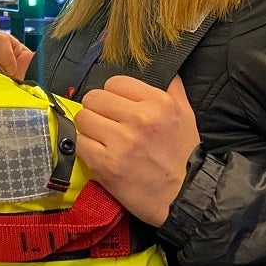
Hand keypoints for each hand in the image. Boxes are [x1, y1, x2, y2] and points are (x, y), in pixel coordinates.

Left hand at [73, 76, 199, 226]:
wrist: (183, 196)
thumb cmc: (184, 155)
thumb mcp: (186, 115)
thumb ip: (173, 89)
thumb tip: (164, 69)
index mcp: (158, 103)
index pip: (114, 82)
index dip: (113, 94)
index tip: (117, 106)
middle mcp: (139, 119)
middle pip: (94, 98)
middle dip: (98, 109)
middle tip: (106, 122)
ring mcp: (120, 142)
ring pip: (83, 118)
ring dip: (89, 128)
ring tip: (101, 137)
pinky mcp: (106, 164)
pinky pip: (79, 143)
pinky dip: (85, 148)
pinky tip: (98, 153)